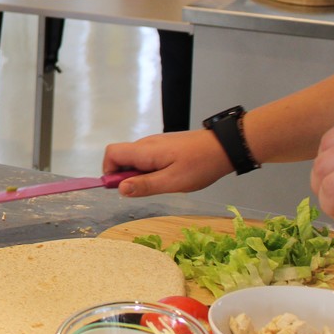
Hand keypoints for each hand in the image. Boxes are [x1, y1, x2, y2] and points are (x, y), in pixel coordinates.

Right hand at [102, 129, 231, 196]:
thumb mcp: (173, 182)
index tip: (123, 188)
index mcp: (144, 151)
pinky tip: (170, 176)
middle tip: (148, 189)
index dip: (110, 171)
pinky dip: (150, 169)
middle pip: (121, 158)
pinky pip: (147, 158)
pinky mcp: (164, 146)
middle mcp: (145, 144)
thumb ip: (145, 185)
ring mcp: (155, 144)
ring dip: (140, 174)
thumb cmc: (200, 164)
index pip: (111, 154)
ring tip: (163, 184)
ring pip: (135, 159)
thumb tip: (120, 189)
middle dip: (127, 176)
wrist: (224, 147)